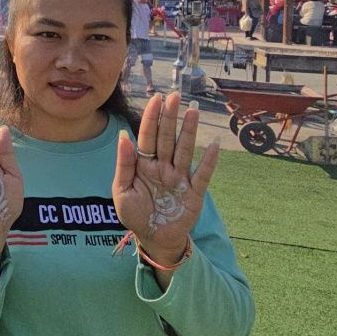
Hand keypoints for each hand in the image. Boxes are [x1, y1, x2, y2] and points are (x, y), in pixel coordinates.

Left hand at [112, 92, 218, 263]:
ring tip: (193, 112)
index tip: (156, 98)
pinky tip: (214, 145)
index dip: (152, 118)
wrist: (153, 239)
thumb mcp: (122, 191)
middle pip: (167, 138)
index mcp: (144, 164)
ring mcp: (180, 178)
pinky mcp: (194, 193)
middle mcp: (164, 166)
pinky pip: (202, 175)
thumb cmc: (135, 214)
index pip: (148, 136)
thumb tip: (124, 136)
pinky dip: (209, 161)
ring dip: (189, 132)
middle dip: (170, 118)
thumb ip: (124, 164)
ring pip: (185, 151)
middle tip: (175, 97)